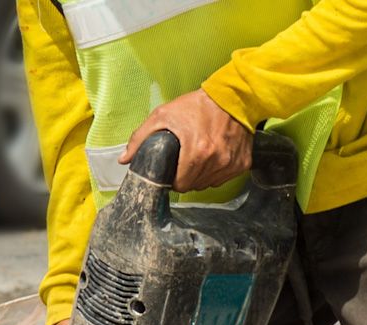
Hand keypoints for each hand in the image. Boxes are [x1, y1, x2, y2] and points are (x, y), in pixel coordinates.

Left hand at [121, 90, 252, 192]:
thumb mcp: (163, 115)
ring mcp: (231, 163)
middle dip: (186, 177)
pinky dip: (216, 171)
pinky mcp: (242, 163)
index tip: (173, 170)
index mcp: (197, 152)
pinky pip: (223, 178)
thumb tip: (124, 160)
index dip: (174, 179)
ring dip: (200, 175)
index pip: (180, 185)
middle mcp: (216, 161)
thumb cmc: (197, 105)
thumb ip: (141, 138)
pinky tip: (213, 156)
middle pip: (194, 186)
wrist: (233, 96)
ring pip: (208, 184)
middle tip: (184, 161)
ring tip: (198, 156)